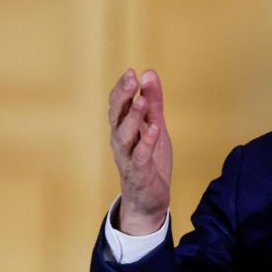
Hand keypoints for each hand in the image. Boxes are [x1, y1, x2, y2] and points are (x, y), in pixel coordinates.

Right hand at [108, 68, 171, 234]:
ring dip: (133, 117)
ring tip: (142, 101)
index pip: (118, 104)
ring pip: (125, 135)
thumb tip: (149, 73)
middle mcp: (121, 141)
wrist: (148, 199)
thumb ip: (153, 102)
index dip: (123, 88)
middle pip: (117, 116)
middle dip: (123, 96)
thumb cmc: (149, 160)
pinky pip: (140, 156)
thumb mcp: (154, 126)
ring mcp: (128, 157)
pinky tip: (154, 129)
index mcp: (123, 128)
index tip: (131, 72)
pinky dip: (146, 142)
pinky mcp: (139, 173)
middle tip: (131, 79)